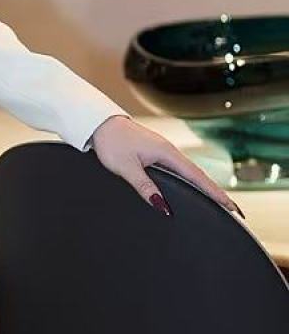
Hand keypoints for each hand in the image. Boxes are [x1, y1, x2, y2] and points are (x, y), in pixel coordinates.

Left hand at [88, 114, 243, 220]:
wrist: (100, 123)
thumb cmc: (112, 141)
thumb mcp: (126, 168)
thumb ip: (144, 187)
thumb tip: (161, 205)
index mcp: (167, 153)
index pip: (197, 177)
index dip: (215, 193)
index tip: (231, 206)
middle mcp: (169, 152)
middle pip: (198, 176)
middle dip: (216, 193)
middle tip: (233, 210)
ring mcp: (164, 152)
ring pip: (189, 173)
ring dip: (204, 187)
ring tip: (218, 203)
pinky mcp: (156, 153)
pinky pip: (179, 170)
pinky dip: (190, 181)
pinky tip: (192, 188)